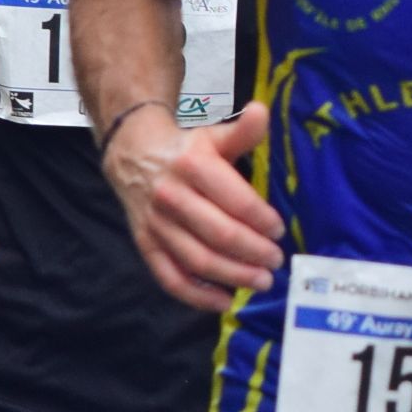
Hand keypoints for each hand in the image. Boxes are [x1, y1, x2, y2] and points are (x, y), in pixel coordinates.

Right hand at [103, 104, 284, 313]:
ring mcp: (156, 224)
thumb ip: (243, 131)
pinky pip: (170, 277)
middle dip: (253, 252)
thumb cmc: (186, 151)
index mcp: (193, 166)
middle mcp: (171, 196)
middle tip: (276, 261)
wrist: (133, 155)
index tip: (279, 230)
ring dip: (233, 276)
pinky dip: (197, 296)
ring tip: (260, 282)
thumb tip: (262, 111)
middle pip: (218, 234)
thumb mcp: (215, 137)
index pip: (234, 199)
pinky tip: (223, 300)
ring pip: (197, 259)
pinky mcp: (146, 245)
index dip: (260, 219)